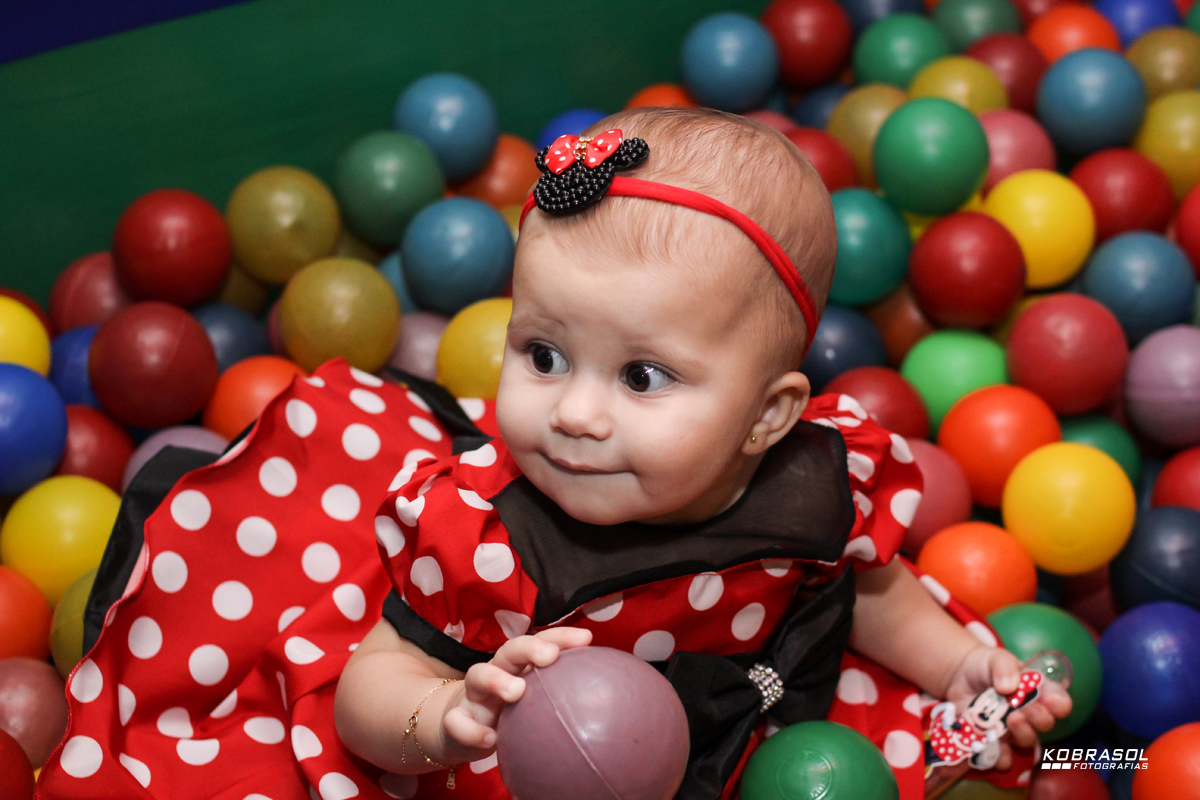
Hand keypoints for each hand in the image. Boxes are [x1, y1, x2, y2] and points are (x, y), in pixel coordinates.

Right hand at [439, 627, 592, 763]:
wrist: (461, 730)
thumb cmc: (509, 712)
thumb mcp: (535, 701)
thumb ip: (563, 695)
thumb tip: (613, 698)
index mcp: (519, 665)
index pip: (541, 642)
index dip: (561, 636)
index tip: (587, 639)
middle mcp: (496, 672)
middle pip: (509, 650)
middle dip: (529, 648)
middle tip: (549, 656)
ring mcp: (473, 696)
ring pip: (477, 675)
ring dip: (496, 679)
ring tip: (516, 692)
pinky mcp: (456, 721)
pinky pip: (457, 723)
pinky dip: (471, 730)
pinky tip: (489, 739)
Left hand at [943, 646, 1072, 770]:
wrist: (958, 677)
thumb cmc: (985, 666)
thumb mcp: (995, 658)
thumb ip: (1004, 667)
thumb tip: (1008, 687)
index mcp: (1038, 692)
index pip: (1059, 702)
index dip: (1059, 704)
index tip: (1051, 700)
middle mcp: (1030, 714)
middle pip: (1045, 724)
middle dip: (1038, 718)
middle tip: (1024, 709)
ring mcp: (1012, 730)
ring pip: (1026, 742)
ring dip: (1022, 734)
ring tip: (1009, 720)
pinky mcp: (993, 741)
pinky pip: (1002, 757)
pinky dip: (998, 754)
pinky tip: (989, 742)